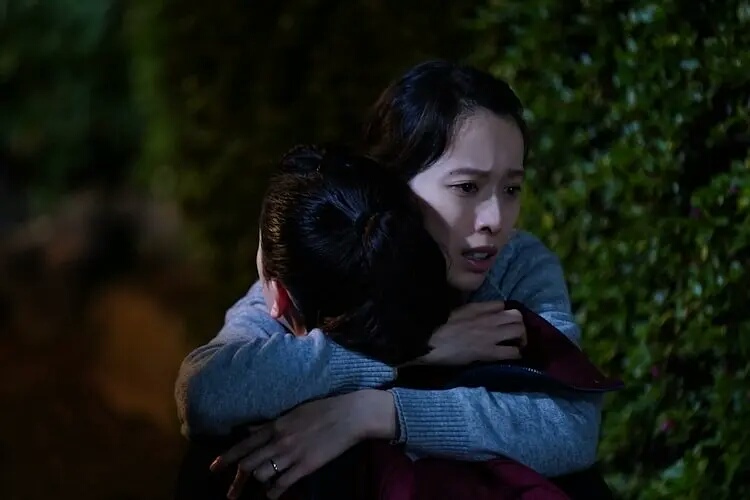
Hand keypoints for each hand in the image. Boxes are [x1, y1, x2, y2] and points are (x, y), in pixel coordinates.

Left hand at [210, 389, 395, 498]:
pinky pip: (282, 485)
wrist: (349, 416)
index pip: (244, 444)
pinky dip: (274, 493)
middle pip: (248, 463)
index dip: (226, 457)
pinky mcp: (305, 467)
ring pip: (262, 475)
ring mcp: (291, 455)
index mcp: (275, 425)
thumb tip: (251, 428)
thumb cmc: (322, 409)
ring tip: (258, 488)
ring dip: (259, 482)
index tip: (213, 468)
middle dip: (237, 479)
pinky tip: (273, 495)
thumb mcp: (293, 412)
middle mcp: (278, 440)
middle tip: (230, 493)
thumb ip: (270, 423)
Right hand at [417, 301, 526, 364]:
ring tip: (515, 345)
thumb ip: (476, 309)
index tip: (505, 322)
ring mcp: (491, 336)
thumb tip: (492, 309)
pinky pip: (512, 352)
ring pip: (519, 331)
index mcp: (479, 308)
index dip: (507, 314)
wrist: (429, 342)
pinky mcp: (489, 353)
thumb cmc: (439, 326)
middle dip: (519, 325)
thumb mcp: (458, 311)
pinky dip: (515, 354)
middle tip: (514, 335)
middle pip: (517, 316)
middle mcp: (489, 320)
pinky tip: (510, 356)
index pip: (503, 305)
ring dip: (521, 339)